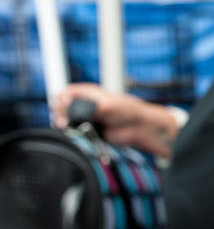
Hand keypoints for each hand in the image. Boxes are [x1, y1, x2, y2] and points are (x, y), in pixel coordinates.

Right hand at [53, 83, 179, 157]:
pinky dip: (74, 134)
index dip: (61, 99)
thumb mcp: (106, 106)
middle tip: (64, 120)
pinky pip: (75, 133)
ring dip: (66, 125)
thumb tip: (70, 115)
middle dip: (60, 113)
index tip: (64, 106)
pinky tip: (76, 135)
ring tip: (68, 127)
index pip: (65, 93)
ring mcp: (86, 118)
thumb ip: (86, 109)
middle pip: (61, 108)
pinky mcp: (89, 131)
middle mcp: (85, 104)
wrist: (138, 128)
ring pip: (66, 121)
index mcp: (88, 93)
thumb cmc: (128, 111)